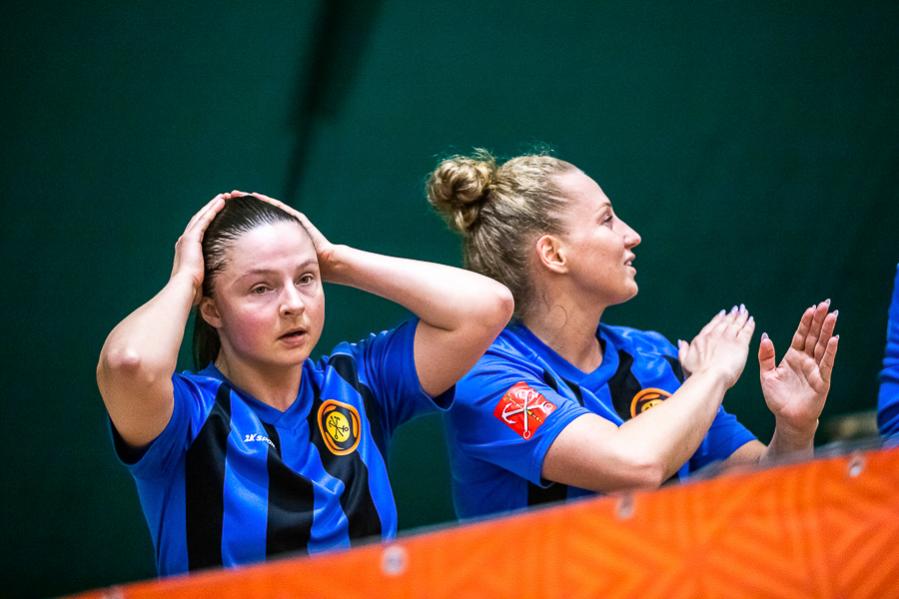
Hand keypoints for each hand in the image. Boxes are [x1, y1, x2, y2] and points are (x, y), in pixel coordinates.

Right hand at [170, 193, 226, 302]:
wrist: (184, 288)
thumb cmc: (193, 290)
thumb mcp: (202, 279)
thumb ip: (208, 276)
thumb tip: (219, 286)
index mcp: (186, 250)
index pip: (198, 231)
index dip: (207, 220)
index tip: (217, 213)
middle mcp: (184, 241)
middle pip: (199, 220)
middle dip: (210, 209)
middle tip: (222, 200)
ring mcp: (187, 238)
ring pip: (202, 216)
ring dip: (212, 205)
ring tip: (223, 197)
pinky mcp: (192, 238)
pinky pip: (204, 219)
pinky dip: (213, 210)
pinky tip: (221, 203)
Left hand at [230, 190, 338, 274]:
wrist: (328, 264)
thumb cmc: (305, 271)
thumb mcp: (278, 271)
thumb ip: (265, 272)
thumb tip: (245, 283)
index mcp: (273, 241)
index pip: (251, 228)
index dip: (236, 221)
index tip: (220, 216)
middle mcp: (279, 229)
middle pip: (256, 214)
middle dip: (240, 207)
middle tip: (223, 199)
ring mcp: (289, 222)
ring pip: (265, 207)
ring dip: (250, 200)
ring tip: (234, 194)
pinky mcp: (297, 218)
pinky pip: (278, 207)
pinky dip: (266, 201)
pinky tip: (253, 195)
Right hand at [678, 305, 754, 387]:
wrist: (709, 377)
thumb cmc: (697, 373)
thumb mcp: (685, 361)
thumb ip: (683, 350)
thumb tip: (681, 342)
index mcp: (702, 338)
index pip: (713, 324)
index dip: (719, 318)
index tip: (724, 313)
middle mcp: (715, 335)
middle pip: (726, 322)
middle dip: (732, 314)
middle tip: (737, 308)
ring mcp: (728, 338)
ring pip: (736, 324)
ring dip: (741, 317)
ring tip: (745, 311)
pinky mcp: (740, 345)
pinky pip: (746, 331)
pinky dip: (749, 324)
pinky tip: (751, 320)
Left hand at [758, 300, 838, 432]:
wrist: (787, 418)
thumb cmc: (777, 398)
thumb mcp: (766, 375)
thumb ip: (765, 356)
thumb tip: (765, 336)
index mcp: (792, 357)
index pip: (800, 335)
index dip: (805, 322)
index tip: (811, 308)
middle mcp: (805, 360)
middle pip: (814, 336)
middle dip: (819, 320)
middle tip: (826, 304)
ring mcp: (815, 369)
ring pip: (822, 346)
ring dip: (827, 331)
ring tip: (832, 315)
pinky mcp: (822, 380)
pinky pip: (826, 363)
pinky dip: (830, 351)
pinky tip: (834, 339)